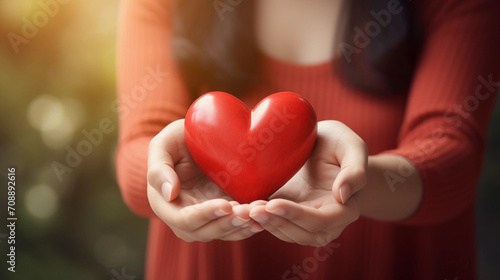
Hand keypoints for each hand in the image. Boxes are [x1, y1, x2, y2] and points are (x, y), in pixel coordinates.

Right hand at [147, 120, 262, 241]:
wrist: (199, 139)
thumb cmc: (178, 139)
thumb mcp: (164, 144)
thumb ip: (159, 168)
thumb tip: (169, 195)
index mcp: (165, 204)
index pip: (183, 219)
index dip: (204, 215)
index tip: (225, 204)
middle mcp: (183, 217)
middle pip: (204, 231)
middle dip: (226, 224)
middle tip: (247, 212)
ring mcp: (205, 218)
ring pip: (222, 232)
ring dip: (239, 227)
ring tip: (257, 214)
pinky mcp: (223, 215)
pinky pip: (235, 228)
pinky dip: (248, 226)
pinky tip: (262, 218)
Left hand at [249, 120, 367, 245]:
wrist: (322, 145)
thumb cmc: (339, 144)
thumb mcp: (352, 146)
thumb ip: (355, 170)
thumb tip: (343, 195)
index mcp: (345, 209)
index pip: (321, 221)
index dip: (297, 216)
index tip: (274, 203)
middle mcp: (325, 222)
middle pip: (301, 233)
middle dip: (275, 222)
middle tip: (252, 209)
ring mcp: (305, 221)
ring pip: (285, 232)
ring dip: (264, 224)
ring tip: (244, 210)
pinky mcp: (286, 214)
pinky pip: (273, 224)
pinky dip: (258, 220)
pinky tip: (242, 209)